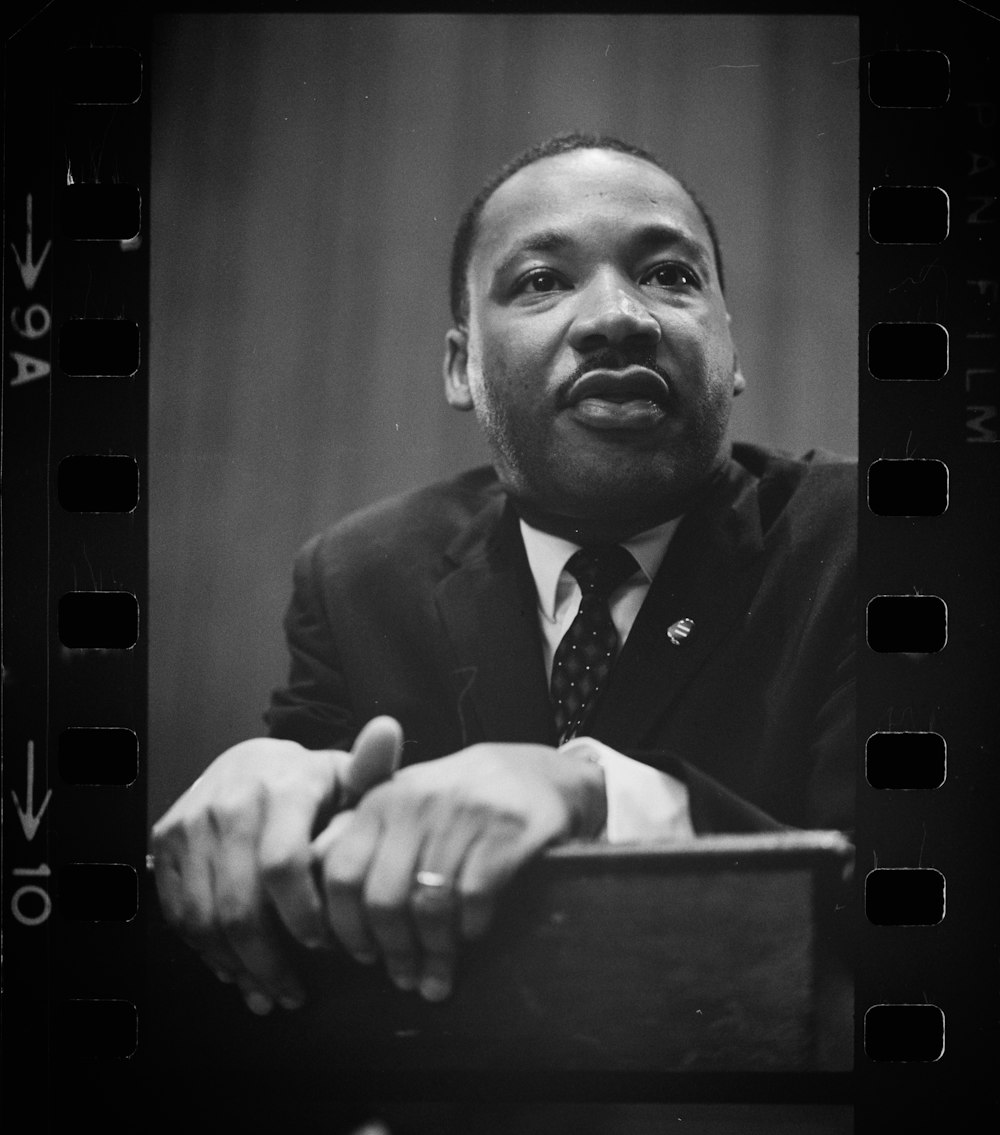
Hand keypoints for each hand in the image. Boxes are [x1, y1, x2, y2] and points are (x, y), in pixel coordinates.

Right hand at [151, 716, 402, 1013]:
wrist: (249, 762)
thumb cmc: (312, 785)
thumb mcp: (347, 777)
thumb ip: (372, 770)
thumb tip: (389, 730)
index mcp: (283, 787)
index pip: (283, 865)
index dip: (302, 915)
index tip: (325, 946)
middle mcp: (230, 802)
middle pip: (240, 904)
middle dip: (269, 960)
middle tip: (294, 993)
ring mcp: (192, 823)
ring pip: (205, 916)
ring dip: (237, 965)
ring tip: (268, 991)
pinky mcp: (166, 841)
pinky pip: (179, 912)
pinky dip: (205, 951)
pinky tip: (235, 970)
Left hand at [311, 743, 605, 1001]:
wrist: (535, 772)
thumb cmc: (457, 798)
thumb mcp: (404, 803)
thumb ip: (359, 836)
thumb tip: (314, 888)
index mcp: (383, 799)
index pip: (342, 874)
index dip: (344, 926)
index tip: (359, 956)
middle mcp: (417, 803)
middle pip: (383, 900)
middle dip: (391, 951)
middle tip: (402, 977)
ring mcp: (464, 815)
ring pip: (429, 906)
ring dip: (432, 954)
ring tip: (435, 978)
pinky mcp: (508, 832)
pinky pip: (474, 899)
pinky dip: (470, 929)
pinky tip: (472, 936)